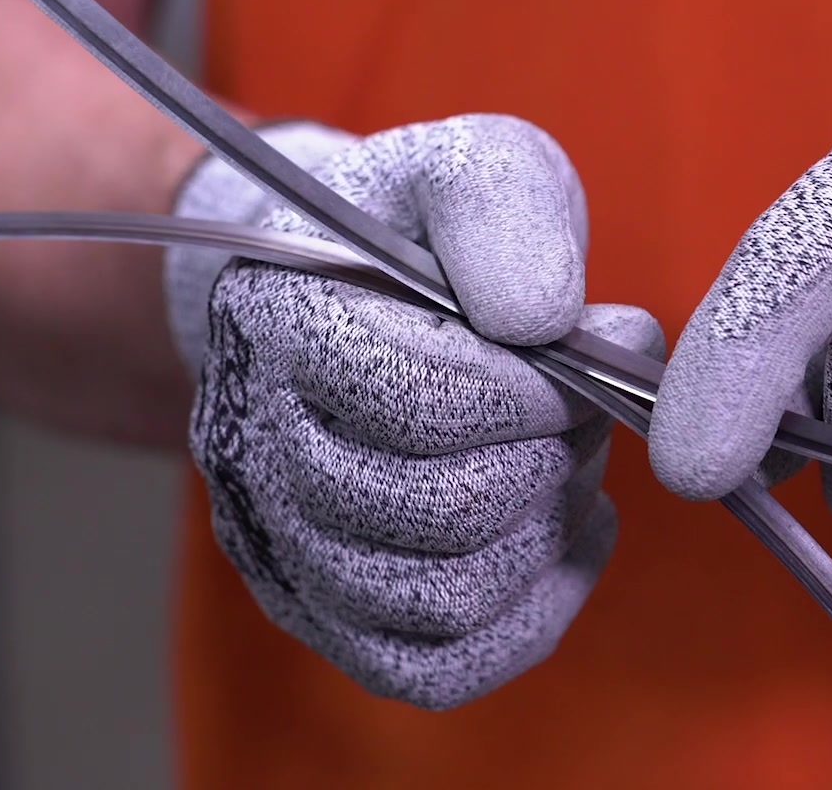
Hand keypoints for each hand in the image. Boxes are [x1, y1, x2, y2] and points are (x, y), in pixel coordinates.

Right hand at [167, 116, 663, 707]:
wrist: (344, 286)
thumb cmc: (418, 229)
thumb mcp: (470, 165)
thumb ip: (506, 209)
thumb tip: (543, 322)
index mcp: (277, 319)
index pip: (419, 401)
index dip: (536, 390)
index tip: (577, 350)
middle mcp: (253, 443)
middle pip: (443, 509)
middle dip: (551, 456)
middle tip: (578, 403)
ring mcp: (280, 541)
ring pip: (444, 598)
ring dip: (545, 531)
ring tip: (565, 459)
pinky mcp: (322, 611)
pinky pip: (434, 668)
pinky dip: (528, 617)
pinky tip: (559, 534)